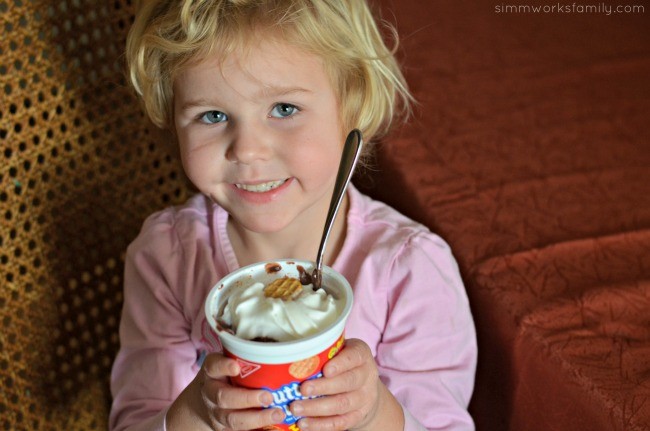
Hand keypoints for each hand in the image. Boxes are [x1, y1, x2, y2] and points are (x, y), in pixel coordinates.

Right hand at [166, 352, 284, 429]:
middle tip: (268, 396)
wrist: (201, 404)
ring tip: (278, 413)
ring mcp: (217, 414)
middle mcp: (211, 393)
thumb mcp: (226, 362)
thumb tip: (277, 346)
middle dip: (247, 399)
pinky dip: (257, 430)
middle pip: (224, 397)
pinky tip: (274, 427)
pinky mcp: (224, 429)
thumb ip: (243, 355)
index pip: (214, 366)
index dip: (224, 366)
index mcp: (212, 372)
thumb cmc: (224, 377)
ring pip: (233, 420)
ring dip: (257, 418)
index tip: (236, 366)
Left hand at [290, 339, 403, 430]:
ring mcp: (364, 398)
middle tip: (301, 389)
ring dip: (317, 408)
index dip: (340, 364)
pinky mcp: (358, 416)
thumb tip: (292, 354)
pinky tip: (304, 423)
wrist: (365, 386)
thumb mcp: (340, 350)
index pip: (354, 357)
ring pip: (342, 404)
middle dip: (323, 387)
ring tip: (296, 408)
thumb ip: (324, 351)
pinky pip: (340, 423)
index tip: (325, 370)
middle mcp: (366, 376)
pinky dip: (320, 425)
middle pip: (347, 382)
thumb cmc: (343, 362)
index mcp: (361, 355)